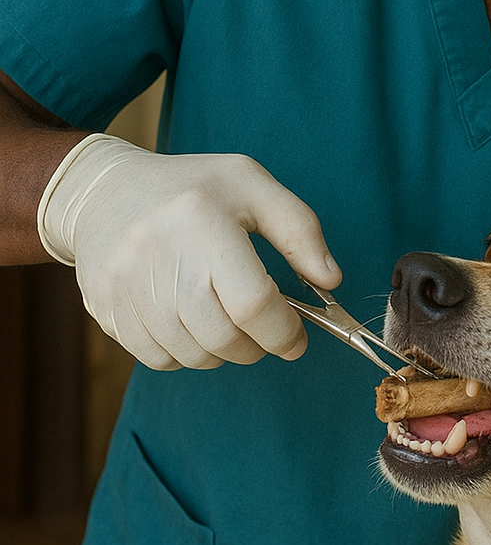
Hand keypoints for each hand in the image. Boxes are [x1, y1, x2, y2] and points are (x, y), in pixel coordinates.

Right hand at [38, 134, 341, 370]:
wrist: (104, 191)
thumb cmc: (191, 188)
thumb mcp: (252, 186)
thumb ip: (300, 231)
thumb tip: (331, 280)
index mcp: (202, 220)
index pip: (253, 303)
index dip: (284, 331)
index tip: (296, 337)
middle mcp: (158, 255)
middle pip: (223, 338)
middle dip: (256, 346)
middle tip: (265, 330)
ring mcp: (125, 286)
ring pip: (192, 356)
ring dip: (222, 352)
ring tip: (227, 322)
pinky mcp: (105, 309)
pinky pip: (158, 359)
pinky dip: (185, 353)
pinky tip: (191, 323)